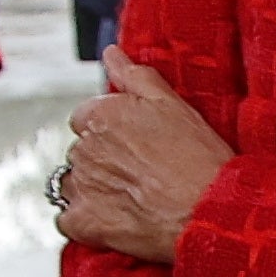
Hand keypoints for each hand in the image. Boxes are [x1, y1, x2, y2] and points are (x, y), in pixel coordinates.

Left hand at [49, 54, 232, 261]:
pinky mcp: (84, 222)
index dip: (109, 130)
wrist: (209, 211)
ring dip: (91, 189)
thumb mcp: (173, 105)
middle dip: (101, 159)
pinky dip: (82, 222)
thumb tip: (111, 54)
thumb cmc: (198, 158)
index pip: (84, 117)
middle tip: (138, 172)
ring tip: (127, 198)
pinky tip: (110, 221)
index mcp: (101, 115)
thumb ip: (135, 76)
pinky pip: (67, 221)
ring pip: (71, 184)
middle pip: (80, 150)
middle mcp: (84, 148)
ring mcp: (81, 186)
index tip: (133, 143)